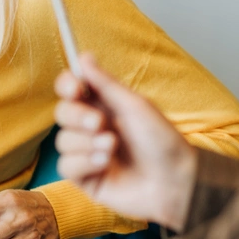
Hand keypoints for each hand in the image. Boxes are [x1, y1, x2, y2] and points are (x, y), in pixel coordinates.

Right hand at [54, 53, 197, 230]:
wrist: (175, 182)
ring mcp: (88, 154)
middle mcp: (93, 128)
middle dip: (77, 116)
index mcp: (104, 106)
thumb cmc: (163, 142)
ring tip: (113, 147)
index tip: (75, 88)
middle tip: (99, 123)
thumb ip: (105, 83)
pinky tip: (106, 165)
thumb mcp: (136, 106)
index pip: (72, 90)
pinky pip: (66, 166)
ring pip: (62, 141)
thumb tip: (83, 56)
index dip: (67, 85)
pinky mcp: (85, 179)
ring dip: (86, 143)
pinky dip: (84, 162)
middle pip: (62, 113)